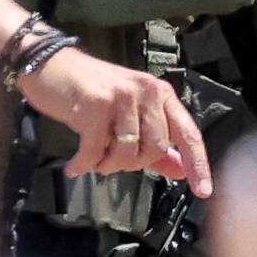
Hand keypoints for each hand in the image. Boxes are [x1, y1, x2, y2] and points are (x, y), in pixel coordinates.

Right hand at [16, 47, 213, 197]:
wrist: (52, 65)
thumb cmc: (92, 92)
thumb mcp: (130, 114)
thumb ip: (156, 143)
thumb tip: (181, 170)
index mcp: (161, 94)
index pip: (188, 133)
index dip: (197, 164)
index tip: (203, 191)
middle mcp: (147, 91)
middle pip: (155, 149)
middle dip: (132, 164)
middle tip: (110, 159)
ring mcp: (123, 97)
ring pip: (128, 153)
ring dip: (107, 165)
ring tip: (93, 157)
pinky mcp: (96, 104)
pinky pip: (96, 152)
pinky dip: (84, 165)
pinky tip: (75, 166)